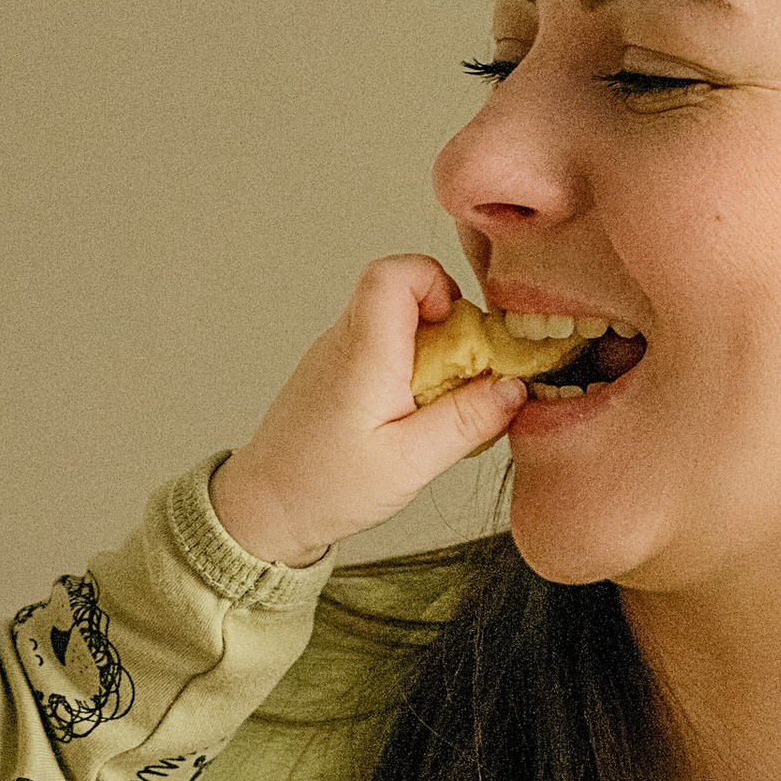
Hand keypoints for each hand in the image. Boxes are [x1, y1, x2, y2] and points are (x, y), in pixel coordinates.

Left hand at [208, 255, 526, 567]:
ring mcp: (337, 352)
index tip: (460, 328)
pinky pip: (382, 345)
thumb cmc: (327, 488)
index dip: (436, 283)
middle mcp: (345, 341)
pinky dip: (409, 366)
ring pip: (394, 318)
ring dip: (429, 348)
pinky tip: (411, 412)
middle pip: (402, 290)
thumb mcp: (410, 463)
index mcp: (364, 353)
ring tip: (435, 402)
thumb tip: (514, 387)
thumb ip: (466, 421)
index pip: (395, 273)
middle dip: (447, 324)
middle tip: (461, 375)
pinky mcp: (336, 369)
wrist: (267, 507)